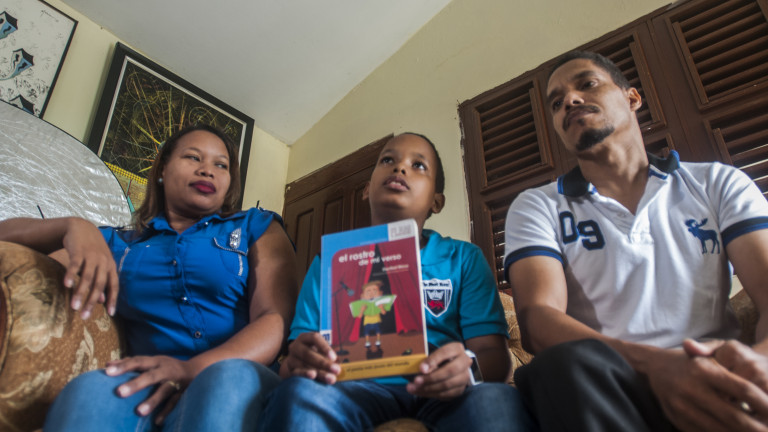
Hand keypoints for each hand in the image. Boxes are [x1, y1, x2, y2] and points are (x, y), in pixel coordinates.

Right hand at [61, 218, 118, 318]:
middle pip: (99, 284)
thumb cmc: (92, 250)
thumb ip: (102, 282)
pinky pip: (75, 265)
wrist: (81, 227)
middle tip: (84, 316)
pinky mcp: (79, 251)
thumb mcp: (100, 265)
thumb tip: (103, 301)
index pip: (114, 285)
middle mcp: (103, 262)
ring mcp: (92, 256)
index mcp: (110, 266)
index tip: (111, 314)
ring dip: (80, 292)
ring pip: (87, 277)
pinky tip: (66, 285)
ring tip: (74, 307)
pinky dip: (71, 274)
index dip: (113, 299)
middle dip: (92, 301)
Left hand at [106, 355, 192, 423]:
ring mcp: (176, 382)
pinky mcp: (184, 392)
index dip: (123, 366)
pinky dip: (167, 412)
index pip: (138, 361)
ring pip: (164, 391)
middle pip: (151, 376)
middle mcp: (166, 370)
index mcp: (155, 362)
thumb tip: (107, 363)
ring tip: (139, 412)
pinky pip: (175, 403)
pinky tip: (157, 422)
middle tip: (119, 392)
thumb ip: (132, 363)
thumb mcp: (152, 362)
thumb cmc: (167, 367)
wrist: (197, 370)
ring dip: (152, 401)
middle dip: (136, 384)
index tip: (107, 371)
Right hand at [280, 332, 339, 382]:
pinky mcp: (288, 369)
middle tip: (336, 370)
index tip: (334, 358)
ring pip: (303, 364)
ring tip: (330, 378)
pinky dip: (305, 374)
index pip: (314, 338)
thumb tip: (339, 364)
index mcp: (306, 338)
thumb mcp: (320, 352)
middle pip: (308, 353)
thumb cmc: (313, 356)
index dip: (324, 347)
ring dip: (318, 372)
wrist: (295, 364)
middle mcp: (296, 346)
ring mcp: (291, 357)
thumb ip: (329, 357)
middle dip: (323, 363)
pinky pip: (296, 372)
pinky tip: (313, 377)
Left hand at [406, 342, 471, 399]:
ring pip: (448, 385)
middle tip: (416, 381)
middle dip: (431, 377)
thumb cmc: (439, 359)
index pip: (445, 353)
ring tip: (414, 389)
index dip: (433, 360)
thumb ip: (430, 361)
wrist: (451, 366)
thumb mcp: (434, 356)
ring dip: (429, 389)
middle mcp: (464, 361)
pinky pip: (446, 394)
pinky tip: (421, 392)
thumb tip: (423, 371)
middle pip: (450, 370)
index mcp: (456, 348)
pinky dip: (432, 395)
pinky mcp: (461, 389)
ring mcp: (465, 376)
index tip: (421, 368)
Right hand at [644, 347, 767, 430]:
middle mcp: (692, 389)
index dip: (763, 402)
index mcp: (703, 370)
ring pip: (721, 429)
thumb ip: (732, 364)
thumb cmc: (690, 362)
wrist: (655, 367)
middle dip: (757, 427)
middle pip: (734, 415)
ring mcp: (683, 408)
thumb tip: (758, 389)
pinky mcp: (678, 421)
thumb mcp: (709, 353)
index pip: (743, 389)